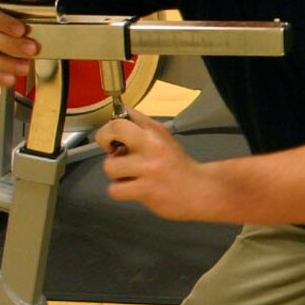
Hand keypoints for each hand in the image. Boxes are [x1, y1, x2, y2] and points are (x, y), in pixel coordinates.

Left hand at [98, 111, 221, 220]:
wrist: (201, 191)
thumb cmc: (178, 167)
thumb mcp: (164, 139)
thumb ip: (141, 129)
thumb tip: (113, 126)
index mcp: (156, 131)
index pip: (125, 114)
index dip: (111, 125)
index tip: (113, 136)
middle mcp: (153, 145)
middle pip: (115, 129)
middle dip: (104, 139)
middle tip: (113, 151)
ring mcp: (149, 168)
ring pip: (109, 166)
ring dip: (116, 173)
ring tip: (131, 175)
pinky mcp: (146, 189)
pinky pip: (115, 189)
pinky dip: (120, 191)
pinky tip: (134, 188)